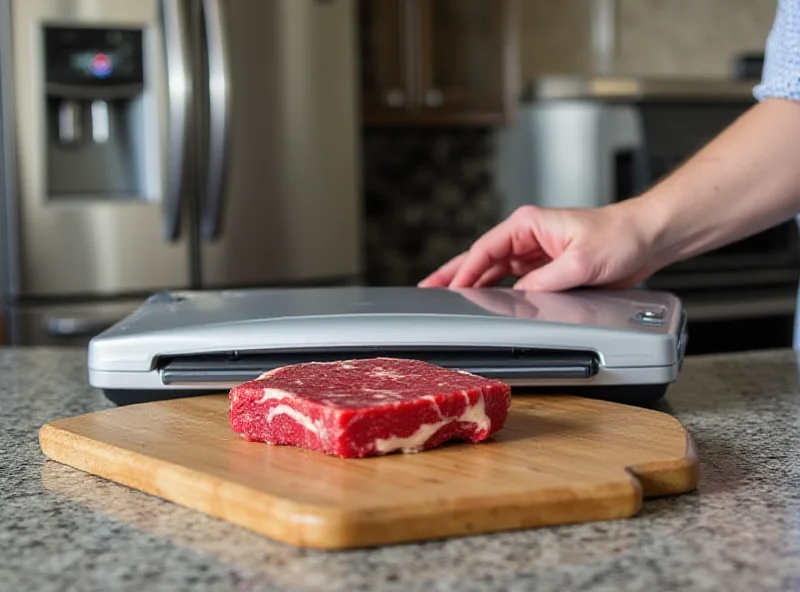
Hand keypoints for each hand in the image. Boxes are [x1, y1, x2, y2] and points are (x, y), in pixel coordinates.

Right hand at [418, 202, 662, 290]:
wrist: (647, 239)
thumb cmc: (620, 237)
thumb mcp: (582, 261)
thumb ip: (547, 281)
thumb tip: (520, 297)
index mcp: (529, 224)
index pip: (485, 249)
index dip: (464, 270)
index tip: (448, 288)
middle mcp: (529, 236)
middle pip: (482, 258)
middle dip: (455, 273)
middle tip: (428, 288)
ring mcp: (536, 252)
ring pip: (495, 270)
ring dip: (473, 283)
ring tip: (448, 296)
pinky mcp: (547, 267)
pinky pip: (513, 280)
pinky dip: (497, 290)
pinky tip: (485, 301)